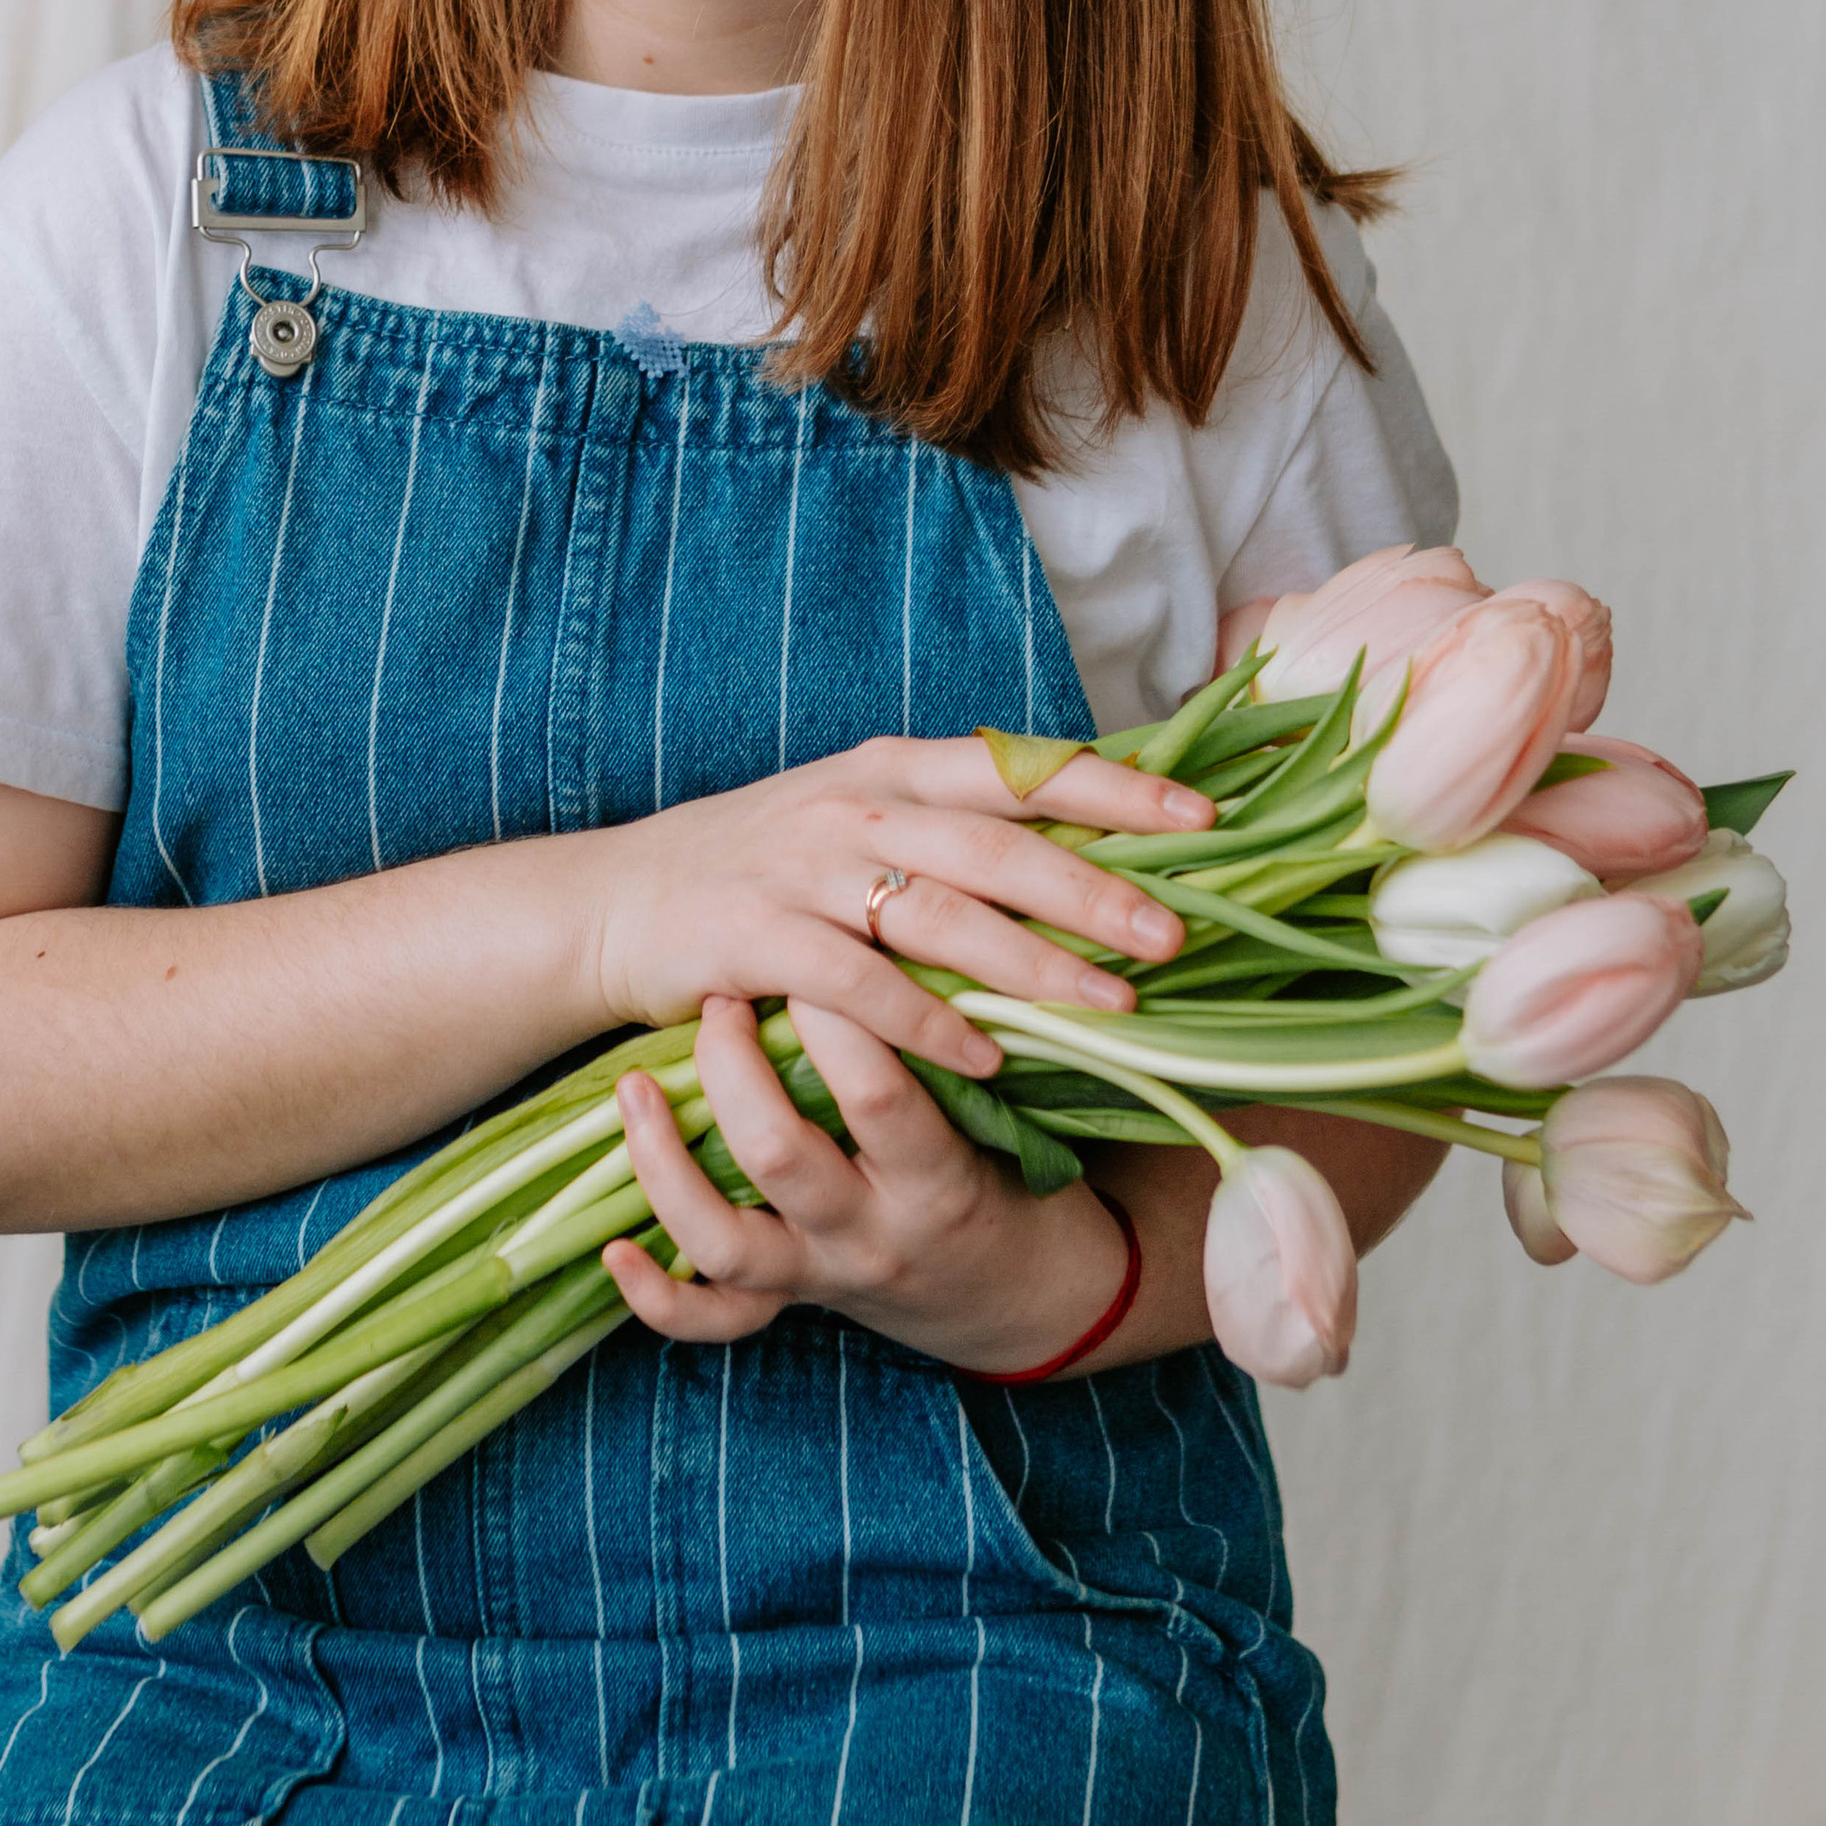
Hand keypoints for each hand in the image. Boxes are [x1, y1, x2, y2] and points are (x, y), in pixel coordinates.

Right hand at [581, 734, 1212, 1087]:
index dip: (1118, 789)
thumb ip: (958, 829)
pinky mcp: (757, 938)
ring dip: (1034, 964)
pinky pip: (859, 985)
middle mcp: (857, 806)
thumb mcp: (860, 821)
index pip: (1025, 768)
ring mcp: (803, 870)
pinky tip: (988, 1057)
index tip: (1207, 819)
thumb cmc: (762, 870)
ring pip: (940, 914)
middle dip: (1096, 889)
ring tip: (1115, 1006)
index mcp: (895, 768)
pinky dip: (927, 1024)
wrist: (618, 902)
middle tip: (1177, 936)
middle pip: (998, 845)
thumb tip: (1092, 846)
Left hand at [604, 992, 1144, 1374]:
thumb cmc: (1012, 1168)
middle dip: (735, 1067)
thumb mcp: (1009, 1108)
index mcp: (938, 1179)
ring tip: (635, 1085)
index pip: (878, 1094)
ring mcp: (819, 1271)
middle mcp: (871, 1231)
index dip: (835, 1016)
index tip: (813, 941)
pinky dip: (657, 1294)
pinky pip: (711, 1319)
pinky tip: (614, 1247)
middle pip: (779, 1154)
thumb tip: (939, 896)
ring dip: (664, 1161)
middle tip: (726, 993)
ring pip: (723, 1237)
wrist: (1024, 1292)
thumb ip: (964, 1025)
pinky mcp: (785, 1300)